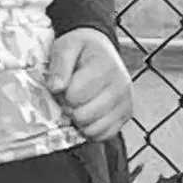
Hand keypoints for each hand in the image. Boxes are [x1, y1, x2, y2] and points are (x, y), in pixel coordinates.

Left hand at [47, 26, 133, 145]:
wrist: (101, 49)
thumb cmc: (81, 49)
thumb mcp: (66, 47)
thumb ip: (59, 66)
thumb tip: (55, 88)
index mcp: (106, 68)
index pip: (74, 96)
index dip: (62, 94)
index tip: (63, 85)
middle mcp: (121, 86)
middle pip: (84, 115)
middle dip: (70, 108)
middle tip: (69, 96)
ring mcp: (126, 102)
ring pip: (94, 128)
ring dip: (80, 121)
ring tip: (79, 104)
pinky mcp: (127, 114)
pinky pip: (105, 134)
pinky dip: (92, 129)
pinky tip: (88, 114)